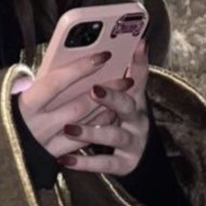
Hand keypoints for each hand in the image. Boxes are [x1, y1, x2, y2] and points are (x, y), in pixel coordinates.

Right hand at [17, 50, 121, 158]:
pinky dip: (97, 126)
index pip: (57, 83)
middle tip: (125, 77)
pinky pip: (82, 142)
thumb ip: (40, 82)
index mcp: (26, 104)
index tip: (102, 55)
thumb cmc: (7, 113)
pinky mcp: (53, 155)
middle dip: (105, 90)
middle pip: (78, 105)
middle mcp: (37, 125)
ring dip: (107, 108)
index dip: (80, 68)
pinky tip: (111, 114)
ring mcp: (46, 142)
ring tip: (123, 95)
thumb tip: (68, 62)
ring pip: (84, 124)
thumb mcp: (15, 94)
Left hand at [57, 39, 150, 175]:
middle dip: (111, 97)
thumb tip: (134, 41)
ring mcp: (133, 142)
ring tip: (69, 128)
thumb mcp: (125, 96)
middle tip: (93, 90)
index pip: (139, 77)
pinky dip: (85, 162)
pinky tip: (66, 159)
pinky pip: (104, 163)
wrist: (135, 157)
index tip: (137, 46)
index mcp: (135, 99)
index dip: (139, 63)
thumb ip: (124, 72)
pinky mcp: (125, 164)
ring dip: (91, 131)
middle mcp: (138, 119)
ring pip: (113, 135)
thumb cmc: (122, 120)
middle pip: (127, 105)